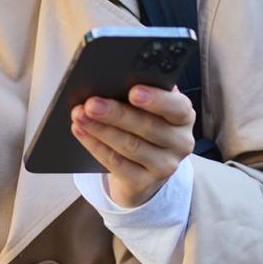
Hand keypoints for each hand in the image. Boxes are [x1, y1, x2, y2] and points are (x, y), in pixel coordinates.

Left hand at [71, 85, 194, 207]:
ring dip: (100, 129)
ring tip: (79, 116)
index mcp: (183, 116)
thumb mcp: (147, 109)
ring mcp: (165, 166)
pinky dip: (95, 146)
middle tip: (91, 104)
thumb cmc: (142, 126)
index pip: (177, 107)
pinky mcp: (145, 183)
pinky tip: (80, 132)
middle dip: (116, 114)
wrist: (142, 169)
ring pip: (130, 145)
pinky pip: (117, 164)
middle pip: (148, 126)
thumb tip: (109, 80)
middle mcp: (180, 142)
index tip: (133, 91)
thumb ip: (137, 94)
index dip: (157, 99)